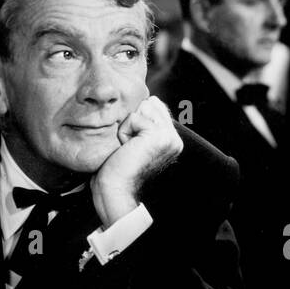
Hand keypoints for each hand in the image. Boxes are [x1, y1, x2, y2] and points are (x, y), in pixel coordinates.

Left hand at [90, 95, 182, 225]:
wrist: (115, 190)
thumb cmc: (117, 168)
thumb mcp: (135, 140)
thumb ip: (146, 121)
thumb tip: (149, 98)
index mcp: (171, 140)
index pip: (155, 107)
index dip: (135, 120)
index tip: (132, 146)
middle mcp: (175, 139)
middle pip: (149, 104)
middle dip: (132, 121)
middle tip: (129, 147)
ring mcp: (169, 138)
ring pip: (142, 108)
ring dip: (128, 127)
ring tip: (128, 148)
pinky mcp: (158, 136)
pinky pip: (134, 117)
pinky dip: (124, 132)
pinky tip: (127, 149)